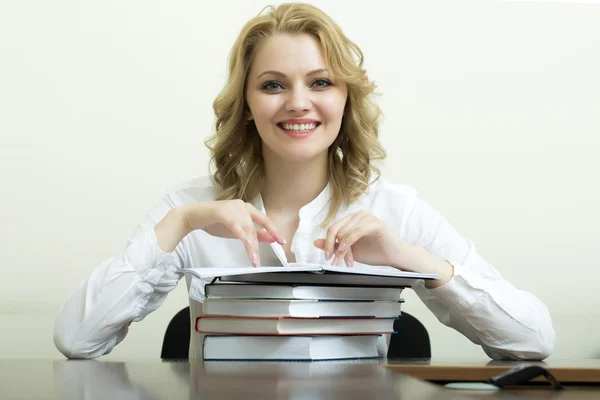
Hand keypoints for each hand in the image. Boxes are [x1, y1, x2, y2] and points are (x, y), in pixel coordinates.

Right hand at [182, 200, 284, 266]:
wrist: (194, 216)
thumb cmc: (216, 222)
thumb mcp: (238, 230)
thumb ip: (254, 233)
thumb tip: (271, 239)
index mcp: (248, 209)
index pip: (265, 220)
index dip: (274, 231)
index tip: (282, 242)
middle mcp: (242, 206)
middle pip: (254, 228)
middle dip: (257, 246)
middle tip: (258, 260)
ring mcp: (233, 208)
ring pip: (246, 228)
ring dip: (250, 246)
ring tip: (252, 258)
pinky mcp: (222, 211)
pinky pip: (235, 225)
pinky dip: (241, 235)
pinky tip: (246, 243)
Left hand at [313, 210, 454, 286]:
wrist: (395, 257)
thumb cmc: (376, 252)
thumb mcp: (349, 251)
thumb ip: (334, 245)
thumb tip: (316, 242)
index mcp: (352, 220)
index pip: (333, 229)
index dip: (328, 244)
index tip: (328, 257)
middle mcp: (358, 215)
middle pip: (336, 230)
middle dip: (335, 248)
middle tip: (335, 262)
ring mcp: (367, 217)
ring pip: (345, 232)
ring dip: (343, 249)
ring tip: (347, 261)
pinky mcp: (375, 223)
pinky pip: (356, 232)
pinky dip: (350, 242)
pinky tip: (348, 251)